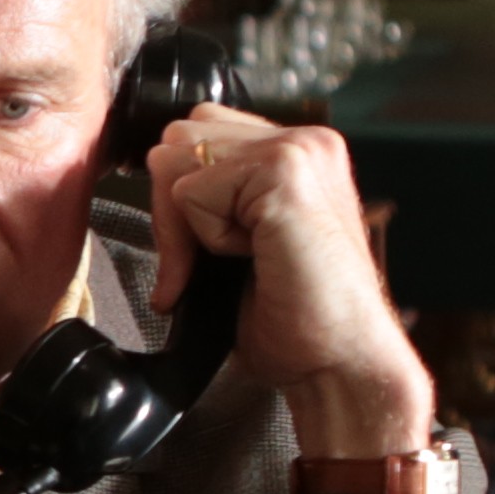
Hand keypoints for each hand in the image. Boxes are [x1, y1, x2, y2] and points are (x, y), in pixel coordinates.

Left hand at [148, 105, 434, 460]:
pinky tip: (253, 259)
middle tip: (210, 263)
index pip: (198, 132)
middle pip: (178, 138)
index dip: (183, 195)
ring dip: (190, 224)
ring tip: (240, 260)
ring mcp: (298, 151)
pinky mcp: (284, 173)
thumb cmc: (298, 318)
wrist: (341, 361)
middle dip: (175, 208)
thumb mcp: (243, 237)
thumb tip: (153, 172)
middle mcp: (303, 141)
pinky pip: (189, 192)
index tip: (203, 253)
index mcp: (298, 151)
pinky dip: (204, 238)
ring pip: (176, 160)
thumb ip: (212, 195)